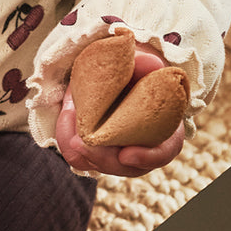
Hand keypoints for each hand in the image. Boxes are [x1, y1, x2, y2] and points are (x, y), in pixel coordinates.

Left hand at [55, 46, 185, 176]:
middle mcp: (141, 149)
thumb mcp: (142, 65)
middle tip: (78, 143)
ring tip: (68, 114)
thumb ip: (145, 64)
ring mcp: (116, 154)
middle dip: (100, 157)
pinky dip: (67, 137)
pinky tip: (66, 114)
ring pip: (96, 163)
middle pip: (123, 166)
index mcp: (164, 130)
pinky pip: (78, 156)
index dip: (147, 157)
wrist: (116, 76)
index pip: (162, 153)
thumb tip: (150, 64)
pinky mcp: (94, 150)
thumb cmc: (134, 73)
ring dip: (79, 145)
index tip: (126, 154)